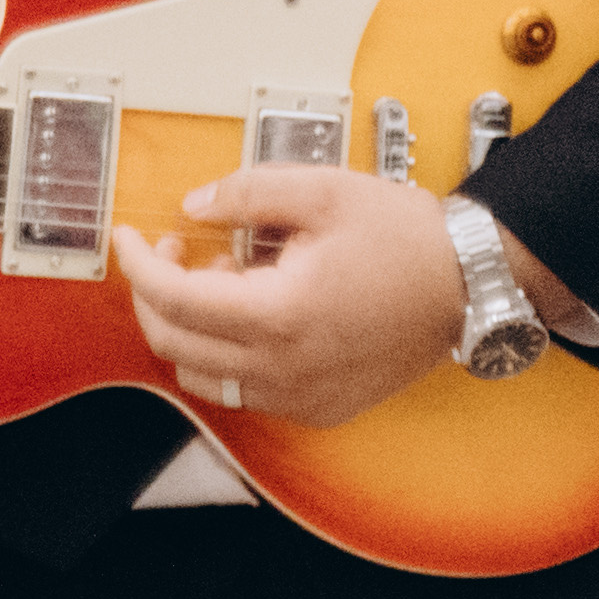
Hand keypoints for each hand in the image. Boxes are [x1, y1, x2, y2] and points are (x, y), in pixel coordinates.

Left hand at [117, 167, 479, 427]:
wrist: (470, 283)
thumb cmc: (407, 239)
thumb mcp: (323, 191)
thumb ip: (249, 193)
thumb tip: (197, 206)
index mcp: (281, 314)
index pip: (175, 299)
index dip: (138, 265)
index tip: (129, 238)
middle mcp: (285, 368)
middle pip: (175, 346)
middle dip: (155, 295)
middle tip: (173, 251)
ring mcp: (302, 396)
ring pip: (204, 378)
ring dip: (190, 330)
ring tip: (218, 282)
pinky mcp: (319, 407)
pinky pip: (246, 392)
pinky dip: (228, 356)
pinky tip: (254, 314)